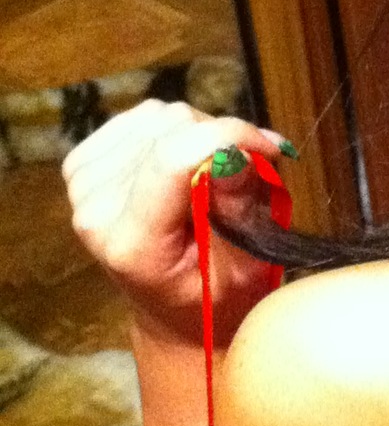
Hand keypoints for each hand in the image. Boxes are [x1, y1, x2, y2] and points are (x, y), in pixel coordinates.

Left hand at [64, 101, 294, 346]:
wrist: (170, 309)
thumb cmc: (213, 296)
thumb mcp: (243, 269)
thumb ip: (239, 211)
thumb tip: (241, 150)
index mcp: (134, 244)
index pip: (172, 160)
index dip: (228, 137)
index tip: (269, 147)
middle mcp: (96, 210)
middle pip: (171, 129)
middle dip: (220, 141)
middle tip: (242, 176)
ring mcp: (82, 185)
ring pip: (159, 116)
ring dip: (200, 136)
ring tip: (214, 174)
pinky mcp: (81, 165)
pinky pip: (142, 117)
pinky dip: (174, 132)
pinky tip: (184, 165)